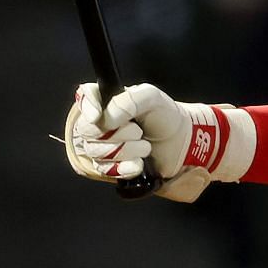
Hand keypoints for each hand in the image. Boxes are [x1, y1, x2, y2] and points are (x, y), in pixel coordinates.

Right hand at [62, 81, 249, 201]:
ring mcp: (102, 147)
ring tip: (145, 145)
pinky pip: (107, 170)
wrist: (183, 143)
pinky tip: (140, 164)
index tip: (99, 116)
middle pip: (88, 131)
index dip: (88, 107)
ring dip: (127, 150)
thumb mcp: (151, 98)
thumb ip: (128, 102)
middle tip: (138, 130)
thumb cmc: (166, 116)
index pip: (84, 96)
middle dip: (118, 134)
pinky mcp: (110, 167)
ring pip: (97, 153)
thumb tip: (104, 120)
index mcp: (106, 100)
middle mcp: (99, 123)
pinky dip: (126, 167)